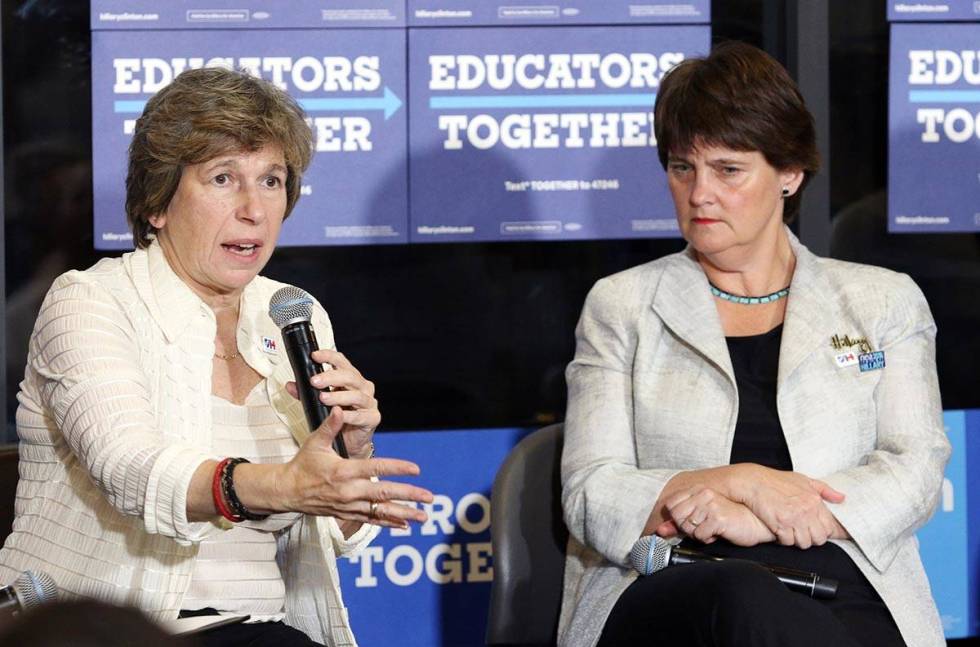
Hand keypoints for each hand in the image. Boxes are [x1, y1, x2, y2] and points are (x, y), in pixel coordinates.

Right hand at [274, 407, 431, 528]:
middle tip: (429, 496)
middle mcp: (348, 491)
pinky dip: (388, 523)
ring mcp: (348, 506)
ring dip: (403, 514)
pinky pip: (370, 520)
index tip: (416, 469)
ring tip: (423, 516)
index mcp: (343, 471)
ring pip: (380, 511)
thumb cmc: (303, 464)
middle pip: (383, 493)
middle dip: (408, 495)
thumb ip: (330, 426)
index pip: (375, 468)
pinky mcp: (346, 514)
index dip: (397, 468)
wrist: (287, 491)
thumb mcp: (315, 442)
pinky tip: (404, 524)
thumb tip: (341, 409)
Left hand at [286, 349, 378, 458]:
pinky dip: (348, 415)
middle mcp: (363, 387)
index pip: (342, 362)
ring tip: (323, 398)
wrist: (349, 442)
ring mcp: (369, 402)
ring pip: (356, 395)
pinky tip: (337, 415)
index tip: (314, 356)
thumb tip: (290, 385)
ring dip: (338, 396)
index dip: (329, 356)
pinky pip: (361, 415)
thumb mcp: (319, 403)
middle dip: (331, 377)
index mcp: (351, 379)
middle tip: (314, 381)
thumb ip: (306, 394)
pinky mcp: (373, 418)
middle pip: (350, 376)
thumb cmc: (337, 418)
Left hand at [657, 486, 774, 546]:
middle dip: (687, 527)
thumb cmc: (729, 520)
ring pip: (687, 526)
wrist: (754, 523)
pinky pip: (700, 535)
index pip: (671, 504)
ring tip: (711, 529)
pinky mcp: (718, 517)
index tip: (690, 521)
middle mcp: (703, 494)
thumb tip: (660, 530)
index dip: (677, 518)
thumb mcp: (702, 518)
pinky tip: (718, 533)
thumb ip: (679, 522)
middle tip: (702, 527)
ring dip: (698, 534)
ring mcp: (710, 505)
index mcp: (698, 490)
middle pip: (676, 516)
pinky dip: (707, 539)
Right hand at [739, 466, 844, 548]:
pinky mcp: (780, 524)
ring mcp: (793, 518)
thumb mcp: (803, 480)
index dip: (824, 531)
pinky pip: (788, 542)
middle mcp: (806, 510)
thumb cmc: (775, 480)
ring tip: (790, 531)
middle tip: (801, 530)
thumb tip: (841, 498)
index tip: (819, 531)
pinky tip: (779, 530)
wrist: (753, 481)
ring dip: (797, 539)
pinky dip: (783, 539)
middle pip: (819, 538)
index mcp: (814, 500)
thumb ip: (825, 490)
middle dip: (811, 537)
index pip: (830, 527)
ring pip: (804, 543)